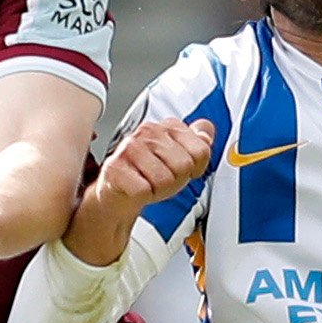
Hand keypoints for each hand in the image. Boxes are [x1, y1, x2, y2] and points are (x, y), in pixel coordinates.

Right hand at [93, 118, 214, 216]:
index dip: (195, 168)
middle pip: (184, 166)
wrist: (119, 190)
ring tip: (149, 183)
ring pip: (164, 179)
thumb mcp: (181, 158)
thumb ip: (198, 143)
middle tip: (163, 179)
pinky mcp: (115, 167)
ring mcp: (130, 147)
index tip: (183, 169)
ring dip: (158, 190)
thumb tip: (207, 131)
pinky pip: (144, 190)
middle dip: (176, 180)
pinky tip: (136, 187)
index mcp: (168, 126)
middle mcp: (149, 132)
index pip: (201, 150)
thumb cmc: (150, 174)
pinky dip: (143, 196)